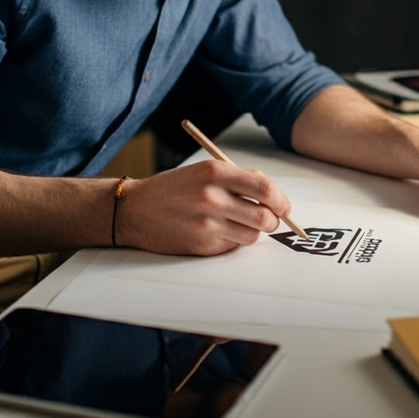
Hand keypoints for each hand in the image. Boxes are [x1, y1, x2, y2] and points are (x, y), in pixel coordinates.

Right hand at [115, 160, 291, 255]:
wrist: (135, 209)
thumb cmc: (174, 188)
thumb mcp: (205, 171)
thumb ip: (239, 179)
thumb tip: (272, 194)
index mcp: (215, 173)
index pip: (264, 187)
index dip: (280, 199)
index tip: (283, 206)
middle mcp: (212, 197)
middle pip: (265, 216)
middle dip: (273, 220)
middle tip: (269, 219)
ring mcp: (207, 223)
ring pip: (252, 235)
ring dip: (252, 232)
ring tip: (237, 224)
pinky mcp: (201, 245)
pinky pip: (233, 246)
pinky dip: (232, 241)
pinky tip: (216, 232)